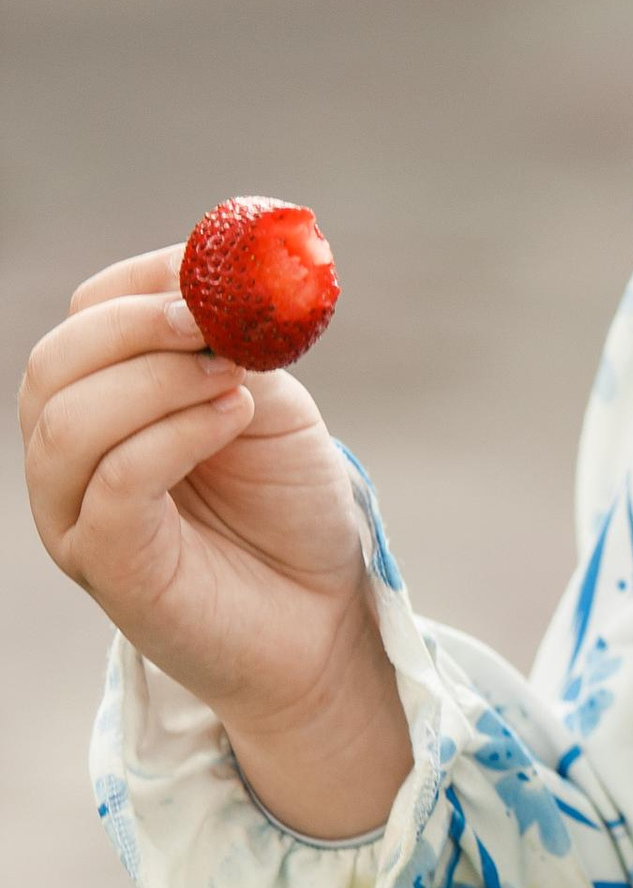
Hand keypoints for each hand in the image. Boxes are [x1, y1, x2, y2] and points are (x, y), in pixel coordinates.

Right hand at [20, 248, 411, 838]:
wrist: (322, 614)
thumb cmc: (289, 508)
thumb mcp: (271, 405)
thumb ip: (236, 347)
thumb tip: (218, 281)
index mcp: (105, 400)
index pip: (85, 317)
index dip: (141, 283)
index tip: (208, 273)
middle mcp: (71, 455)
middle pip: (56, 364)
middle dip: (133, 326)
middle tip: (207, 319)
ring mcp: (77, 513)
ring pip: (69, 422)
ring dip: (155, 381)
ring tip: (233, 382)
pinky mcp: (105, 563)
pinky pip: (113, 483)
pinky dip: (172, 435)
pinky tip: (229, 417)